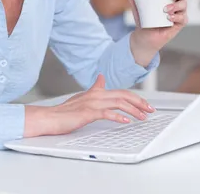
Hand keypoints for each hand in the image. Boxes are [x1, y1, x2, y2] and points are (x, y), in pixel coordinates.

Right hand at [24, 75, 154, 136]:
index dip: (136, 97)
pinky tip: (126, 121)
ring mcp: (93, 103)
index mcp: (97, 92)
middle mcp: (97, 95)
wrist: (49, 117)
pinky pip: (107, 113)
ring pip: (119, 103)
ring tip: (142, 117)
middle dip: (140, 102)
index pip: (121, 92)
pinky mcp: (88, 112)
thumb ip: (94, 88)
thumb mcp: (82, 96)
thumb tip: (102, 78)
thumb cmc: (65, 111)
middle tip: (150, 110)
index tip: (146, 105)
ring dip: (133, 111)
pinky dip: (118, 117)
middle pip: (124, 95)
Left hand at [121, 0, 188, 65]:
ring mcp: (179, 13)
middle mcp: (176, 2)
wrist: (142, 36)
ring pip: (184, 5)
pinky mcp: (179, 24)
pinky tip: (169, 17)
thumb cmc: (142, 17)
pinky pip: (183, 18)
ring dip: (176, 6)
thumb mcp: (135, 2)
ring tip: (165, 9)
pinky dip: (177, 17)